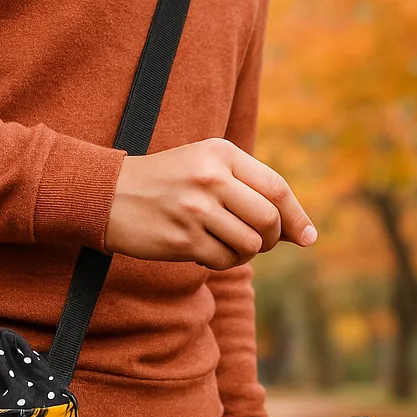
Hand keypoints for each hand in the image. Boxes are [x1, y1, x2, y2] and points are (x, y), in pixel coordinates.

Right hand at [104, 138, 316, 269]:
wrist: (108, 195)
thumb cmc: (167, 183)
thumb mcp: (208, 169)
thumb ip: (253, 191)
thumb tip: (304, 233)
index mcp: (221, 153)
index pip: (276, 188)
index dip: (297, 217)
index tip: (309, 238)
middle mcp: (211, 178)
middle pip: (268, 220)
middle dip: (272, 239)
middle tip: (259, 242)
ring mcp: (195, 209)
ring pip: (250, 245)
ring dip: (246, 253)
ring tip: (228, 245)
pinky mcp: (182, 239)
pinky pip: (224, 261)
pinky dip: (223, 262)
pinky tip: (207, 252)